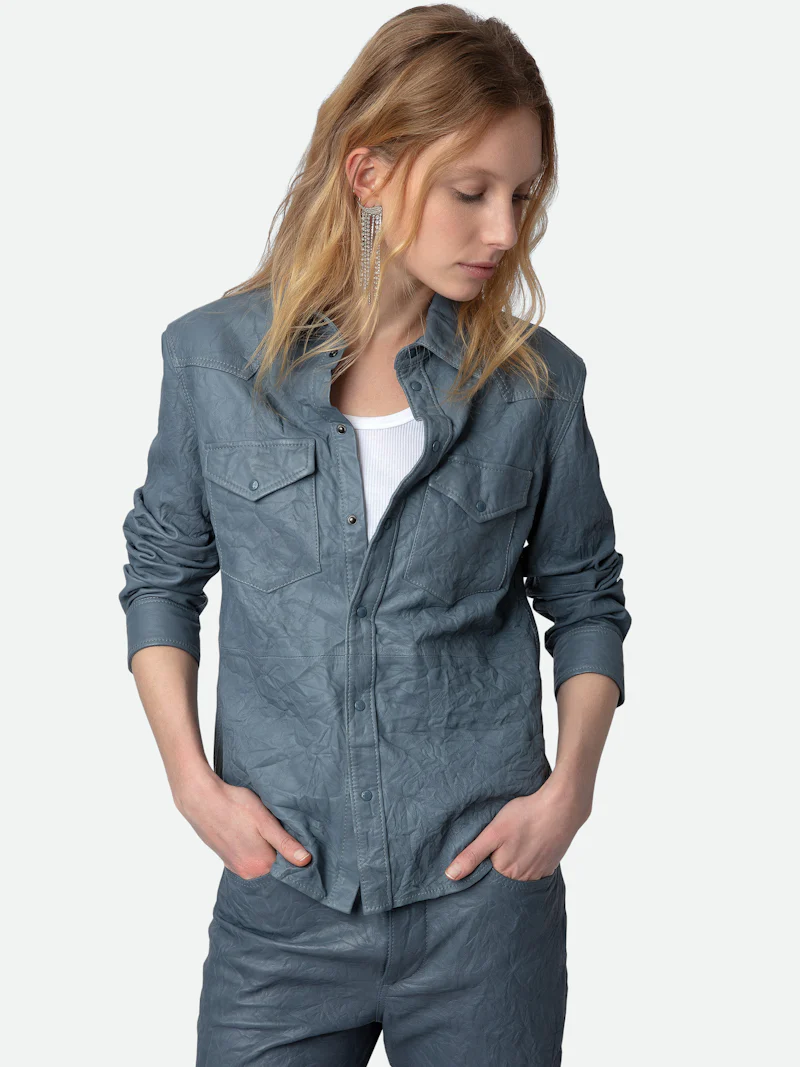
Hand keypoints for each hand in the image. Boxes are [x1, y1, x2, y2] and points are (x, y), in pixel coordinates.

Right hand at [173, 769, 311, 878]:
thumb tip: (306, 861)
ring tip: (261, 827)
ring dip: (265, 847)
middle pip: (273, 863)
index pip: (287, 865)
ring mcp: (235, 866)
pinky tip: (249, 831)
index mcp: (260, 865)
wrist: (201, 799)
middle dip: (278, 848)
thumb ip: (285, 843)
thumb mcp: (265, 821)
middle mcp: (247, 872)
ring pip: (260, 859)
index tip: (293, 834)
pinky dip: (252, 846)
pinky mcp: (226, 858)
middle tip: (276, 826)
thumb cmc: (234, 805)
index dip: (293, 849)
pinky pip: (247, 856)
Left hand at [443, 775, 589, 881]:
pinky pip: (535, 869)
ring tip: (516, 843)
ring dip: (516, 862)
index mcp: (506, 871)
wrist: (561, 806)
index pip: (487, 875)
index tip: (486, 850)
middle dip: (500, 863)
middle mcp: (523, 878)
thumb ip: (472, 855)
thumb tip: (450, 876)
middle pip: (505, 875)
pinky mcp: (551, 865)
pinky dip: (530, 860)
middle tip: (503, 842)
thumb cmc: (525, 815)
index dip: (484, 863)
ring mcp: (539, 873)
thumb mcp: (493, 832)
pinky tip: (530, 845)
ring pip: (520, 872)